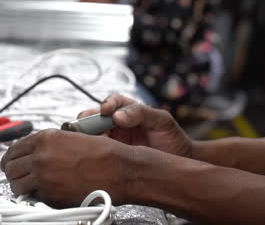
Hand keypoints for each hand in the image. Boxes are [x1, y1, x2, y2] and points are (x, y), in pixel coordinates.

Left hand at [0, 129, 134, 206]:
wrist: (119, 170)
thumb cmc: (102, 154)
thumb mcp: (71, 138)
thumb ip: (48, 145)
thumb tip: (32, 153)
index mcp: (46, 138)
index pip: (14, 148)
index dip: (10, 157)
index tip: (9, 162)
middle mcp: (41, 156)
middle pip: (10, 166)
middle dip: (11, 172)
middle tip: (16, 175)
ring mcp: (44, 176)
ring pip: (15, 184)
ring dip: (19, 185)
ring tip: (27, 186)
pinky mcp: (50, 194)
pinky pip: (32, 196)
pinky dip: (33, 196)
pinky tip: (41, 192)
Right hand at [79, 94, 193, 157]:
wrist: (180, 162)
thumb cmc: (173, 138)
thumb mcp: (161, 120)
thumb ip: (141, 113)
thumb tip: (117, 116)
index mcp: (130, 110)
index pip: (113, 102)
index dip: (106, 105)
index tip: (105, 111)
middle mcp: (119, 124)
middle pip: (97, 117)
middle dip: (88, 120)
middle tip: (84, 126)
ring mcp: (114, 140)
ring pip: (94, 134)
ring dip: (88, 135)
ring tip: (86, 140)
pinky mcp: (113, 155)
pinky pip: (99, 150)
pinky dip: (93, 150)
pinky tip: (93, 152)